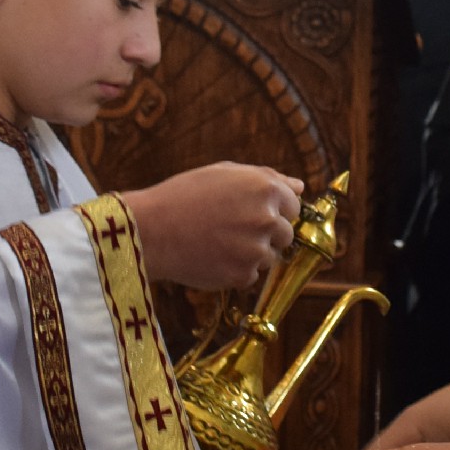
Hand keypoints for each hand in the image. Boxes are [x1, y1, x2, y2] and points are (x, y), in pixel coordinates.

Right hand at [121, 163, 302, 289]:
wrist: (150, 230)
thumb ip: (266, 177)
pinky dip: (235, 271)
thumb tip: (299, 187)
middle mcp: (267, 219)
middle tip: (232, 230)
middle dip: (266, 234)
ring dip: (251, 254)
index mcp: (266, 189)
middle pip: (286, 235)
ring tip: (218, 243)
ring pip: (269, 257)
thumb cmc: (184, 195)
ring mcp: (256, 250)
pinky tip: (212, 257)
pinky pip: (250, 276)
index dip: (275, 211)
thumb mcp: (224, 173)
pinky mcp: (243, 275)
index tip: (253, 214)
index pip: (294, 207)